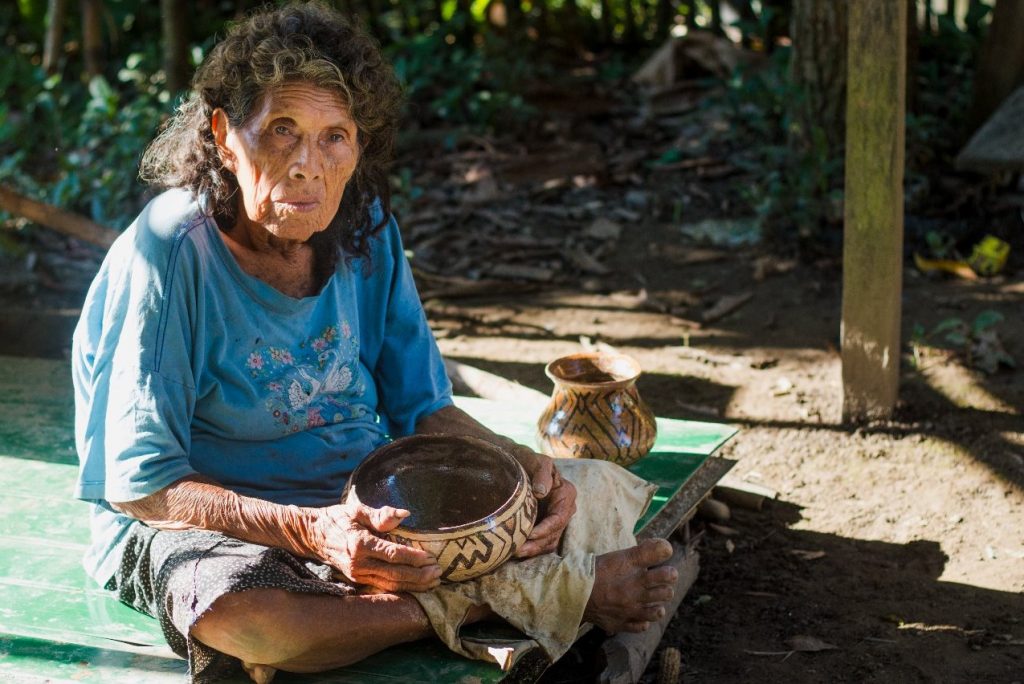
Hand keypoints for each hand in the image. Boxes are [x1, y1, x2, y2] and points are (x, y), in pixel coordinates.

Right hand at [309, 501, 441, 591]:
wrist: (311, 536)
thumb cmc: (336, 519)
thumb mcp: (356, 510)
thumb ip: (380, 514)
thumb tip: (405, 514)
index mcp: (359, 544)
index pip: (392, 554)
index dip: (413, 557)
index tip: (431, 557)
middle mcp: (358, 563)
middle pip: (394, 574)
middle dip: (419, 575)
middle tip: (439, 571)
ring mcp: (357, 575)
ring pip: (391, 585)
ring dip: (414, 585)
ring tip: (434, 581)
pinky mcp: (358, 581)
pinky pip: (383, 587)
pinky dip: (402, 589)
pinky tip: (417, 587)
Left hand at [510, 447, 576, 557]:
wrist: (520, 464)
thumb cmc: (529, 461)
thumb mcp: (538, 461)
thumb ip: (542, 473)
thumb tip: (541, 492)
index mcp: (567, 494)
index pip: (558, 518)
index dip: (545, 529)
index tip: (529, 534)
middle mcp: (565, 509)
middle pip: (554, 534)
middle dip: (537, 544)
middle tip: (517, 550)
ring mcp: (556, 520)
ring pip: (549, 542)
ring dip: (533, 550)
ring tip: (514, 553)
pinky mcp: (547, 527)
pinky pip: (543, 543)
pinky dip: (532, 549)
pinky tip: (516, 552)